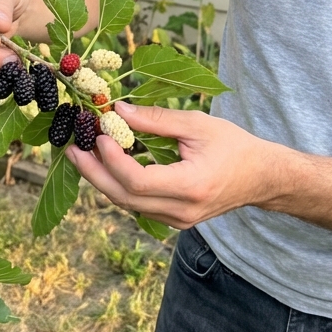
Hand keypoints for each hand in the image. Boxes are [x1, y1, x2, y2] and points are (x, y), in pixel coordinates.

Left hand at [67, 102, 291, 228]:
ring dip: (102, 179)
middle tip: (71, 148)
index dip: (112, 159)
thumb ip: (156, 120)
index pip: (138, 181)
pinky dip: (119, 185)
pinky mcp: (174, 220)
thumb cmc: (234, 146)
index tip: (99, 135)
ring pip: (127, 204)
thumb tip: (117, 110)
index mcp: (190, 187)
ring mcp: (177, 220)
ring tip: (82, 153)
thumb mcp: (197, 125)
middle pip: (124, 198)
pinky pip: (137, 205)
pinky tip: (107, 165)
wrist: (261, 177)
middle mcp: (181, 211)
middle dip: (93, 172)